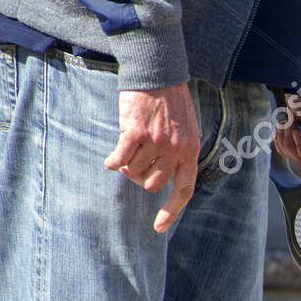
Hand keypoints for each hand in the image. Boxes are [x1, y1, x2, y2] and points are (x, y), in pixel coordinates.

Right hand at [105, 83, 199, 233]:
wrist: (158, 73)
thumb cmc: (171, 102)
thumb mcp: (186, 130)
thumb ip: (178, 154)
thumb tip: (159, 179)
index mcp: (190, 152)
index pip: (183, 190)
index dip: (171, 211)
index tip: (158, 227)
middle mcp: (175, 150)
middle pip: (153, 184)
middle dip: (141, 179)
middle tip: (135, 166)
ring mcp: (155, 142)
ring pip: (136, 171)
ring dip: (129, 166)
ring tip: (128, 152)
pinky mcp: (135, 132)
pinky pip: (120, 158)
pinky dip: (114, 162)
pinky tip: (111, 161)